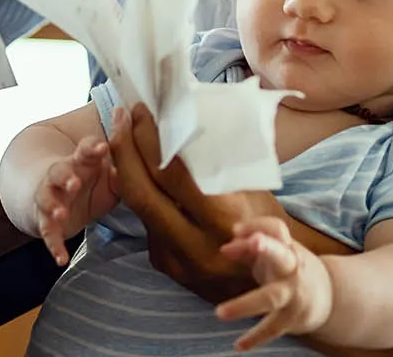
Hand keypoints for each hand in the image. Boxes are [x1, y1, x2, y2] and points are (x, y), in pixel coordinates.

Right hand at [33, 136, 119, 265]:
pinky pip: (47, 232)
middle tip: (74, 183)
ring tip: (60, 214)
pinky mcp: (45, 220)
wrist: (55, 193)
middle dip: (66, 177)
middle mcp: (62, 176)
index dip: (92, 148)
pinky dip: (53, 245)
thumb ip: (124, 175)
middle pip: (59, 172)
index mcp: (81, 161)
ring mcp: (51, 197)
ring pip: (47, 198)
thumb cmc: (89, 181)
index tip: (102, 148)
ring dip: (53, 206)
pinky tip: (60, 258)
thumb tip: (151, 175)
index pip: (84, 150)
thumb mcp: (108, 177)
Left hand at [107, 104, 293, 303]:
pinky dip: (141, 193)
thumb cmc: (266, 223)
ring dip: (125, 169)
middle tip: (120, 116)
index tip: (141, 111)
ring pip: (138, 208)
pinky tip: (138, 170)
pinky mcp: (166, 266)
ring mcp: (177, 261)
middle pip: (141, 193)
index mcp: (224, 222)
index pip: (172, 175)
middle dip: (124, 150)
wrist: (273, 281)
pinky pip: (146, 223)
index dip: (150, 139)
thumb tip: (182, 120)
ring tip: (124, 135)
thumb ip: (219, 165)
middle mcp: (197, 246)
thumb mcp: (254, 191)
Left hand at [215, 218, 331, 350]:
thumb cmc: (290, 266)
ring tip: (220, 313)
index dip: (257, 226)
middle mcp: (292, 268)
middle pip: (280, 256)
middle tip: (253, 242)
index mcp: (287, 247)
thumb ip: (249, 246)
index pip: (275, 229)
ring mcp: (293, 294)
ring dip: (245, 305)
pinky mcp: (292, 318)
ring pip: (271, 298)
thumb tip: (227, 245)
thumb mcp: (275, 252)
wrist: (330, 296)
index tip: (236, 230)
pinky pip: (272, 328)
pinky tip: (238, 346)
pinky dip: (255, 338)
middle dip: (266, 248)